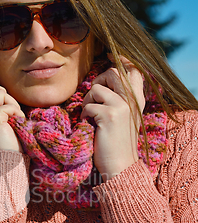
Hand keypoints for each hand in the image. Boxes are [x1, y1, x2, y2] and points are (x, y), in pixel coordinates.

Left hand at [80, 56, 144, 181]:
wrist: (120, 166)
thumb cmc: (117, 143)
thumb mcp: (124, 118)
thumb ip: (120, 99)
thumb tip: (102, 82)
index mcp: (138, 99)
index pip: (133, 70)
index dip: (121, 60)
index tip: (110, 56)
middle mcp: (132, 100)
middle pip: (113, 72)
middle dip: (98, 81)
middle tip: (94, 98)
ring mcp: (122, 106)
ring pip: (96, 88)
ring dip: (88, 101)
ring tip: (91, 116)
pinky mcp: (109, 115)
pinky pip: (88, 106)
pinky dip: (84, 116)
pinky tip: (90, 127)